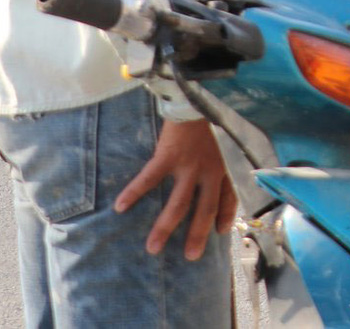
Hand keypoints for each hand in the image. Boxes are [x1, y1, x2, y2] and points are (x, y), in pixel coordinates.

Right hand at [113, 118, 235, 259]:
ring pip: (178, 204)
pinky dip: (134, 193)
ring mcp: (189, 165)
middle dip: (197, 235)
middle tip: (191, 256)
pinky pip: (149, 179)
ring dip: (165, 228)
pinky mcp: (168, 156)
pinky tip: (120, 207)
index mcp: (225, 164)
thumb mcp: (227, 134)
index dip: (225, 215)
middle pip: (204, 209)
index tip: (221, 231)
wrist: (197, 93)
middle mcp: (210, 170)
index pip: (229, 196)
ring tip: (153, 248)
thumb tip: (223, 161)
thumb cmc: (211, 112)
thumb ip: (226, 151)